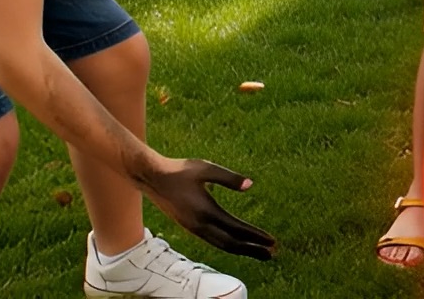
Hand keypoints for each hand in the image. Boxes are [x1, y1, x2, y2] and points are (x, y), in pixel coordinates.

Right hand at [138, 158, 276, 258]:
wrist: (151, 177)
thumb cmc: (179, 170)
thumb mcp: (206, 169)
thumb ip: (229, 178)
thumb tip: (251, 185)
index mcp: (206, 211)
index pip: (236, 228)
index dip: (255, 236)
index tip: (272, 241)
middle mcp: (199, 225)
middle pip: (231, 244)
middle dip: (252, 249)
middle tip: (272, 254)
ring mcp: (193, 228)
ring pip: (221, 245)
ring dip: (242, 250)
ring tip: (259, 253)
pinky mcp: (189, 227)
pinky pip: (213, 241)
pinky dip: (228, 246)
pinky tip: (237, 244)